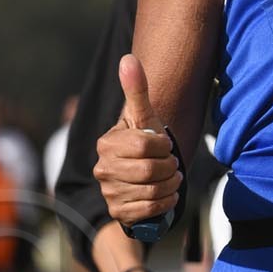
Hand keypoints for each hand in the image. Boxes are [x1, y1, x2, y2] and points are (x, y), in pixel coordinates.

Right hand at [94, 55, 181, 228]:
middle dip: (169, 166)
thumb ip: (136, 88)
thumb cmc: (146, 141)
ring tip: (170, 177)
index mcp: (106, 143)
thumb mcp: (144, 116)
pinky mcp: (119, 213)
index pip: (145, 145)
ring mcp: (108, 193)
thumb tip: (128, 58)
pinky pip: (150, 209)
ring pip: (152, 190)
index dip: (163, 145)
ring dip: (170, 184)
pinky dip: (166, 201)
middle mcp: (102, 169)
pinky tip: (166, 193)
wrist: (146, 176)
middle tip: (170, 163)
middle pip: (149, 170)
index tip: (163, 145)